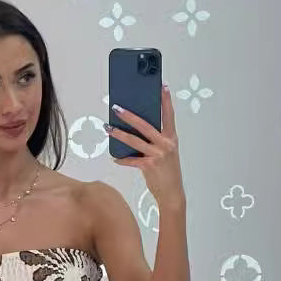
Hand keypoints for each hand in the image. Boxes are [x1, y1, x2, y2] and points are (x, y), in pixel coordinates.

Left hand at [107, 87, 185, 209]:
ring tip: (108, 128)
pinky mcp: (149, 166)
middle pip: (145, 125)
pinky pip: (131, 160)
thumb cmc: (168, 173)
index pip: (169, 115)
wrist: (172, 193)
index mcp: (171, 138)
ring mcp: (157, 154)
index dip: (166, 101)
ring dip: (119, 134)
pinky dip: (122, 159)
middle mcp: (165, 144)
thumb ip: (156, 142)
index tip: (162, 87)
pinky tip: (115, 157)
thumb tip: (137, 133)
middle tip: (117, 108)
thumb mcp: (167, 154)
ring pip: (134, 140)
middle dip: (129, 115)